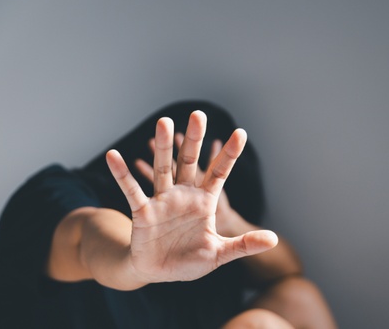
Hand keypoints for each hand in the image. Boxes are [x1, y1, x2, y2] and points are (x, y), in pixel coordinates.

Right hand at [105, 111, 277, 283]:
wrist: (160, 274)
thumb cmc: (190, 260)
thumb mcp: (220, 253)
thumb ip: (245, 244)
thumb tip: (274, 239)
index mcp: (205, 202)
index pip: (219, 173)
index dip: (229, 155)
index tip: (241, 133)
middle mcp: (184, 195)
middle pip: (190, 162)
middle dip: (194, 140)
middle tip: (199, 114)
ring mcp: (162, 201)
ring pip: (163, 169)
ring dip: (162, 147)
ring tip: (163, 122)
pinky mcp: (142, 212)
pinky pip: (131, 190)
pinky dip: (122, 174)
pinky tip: (113, 155)